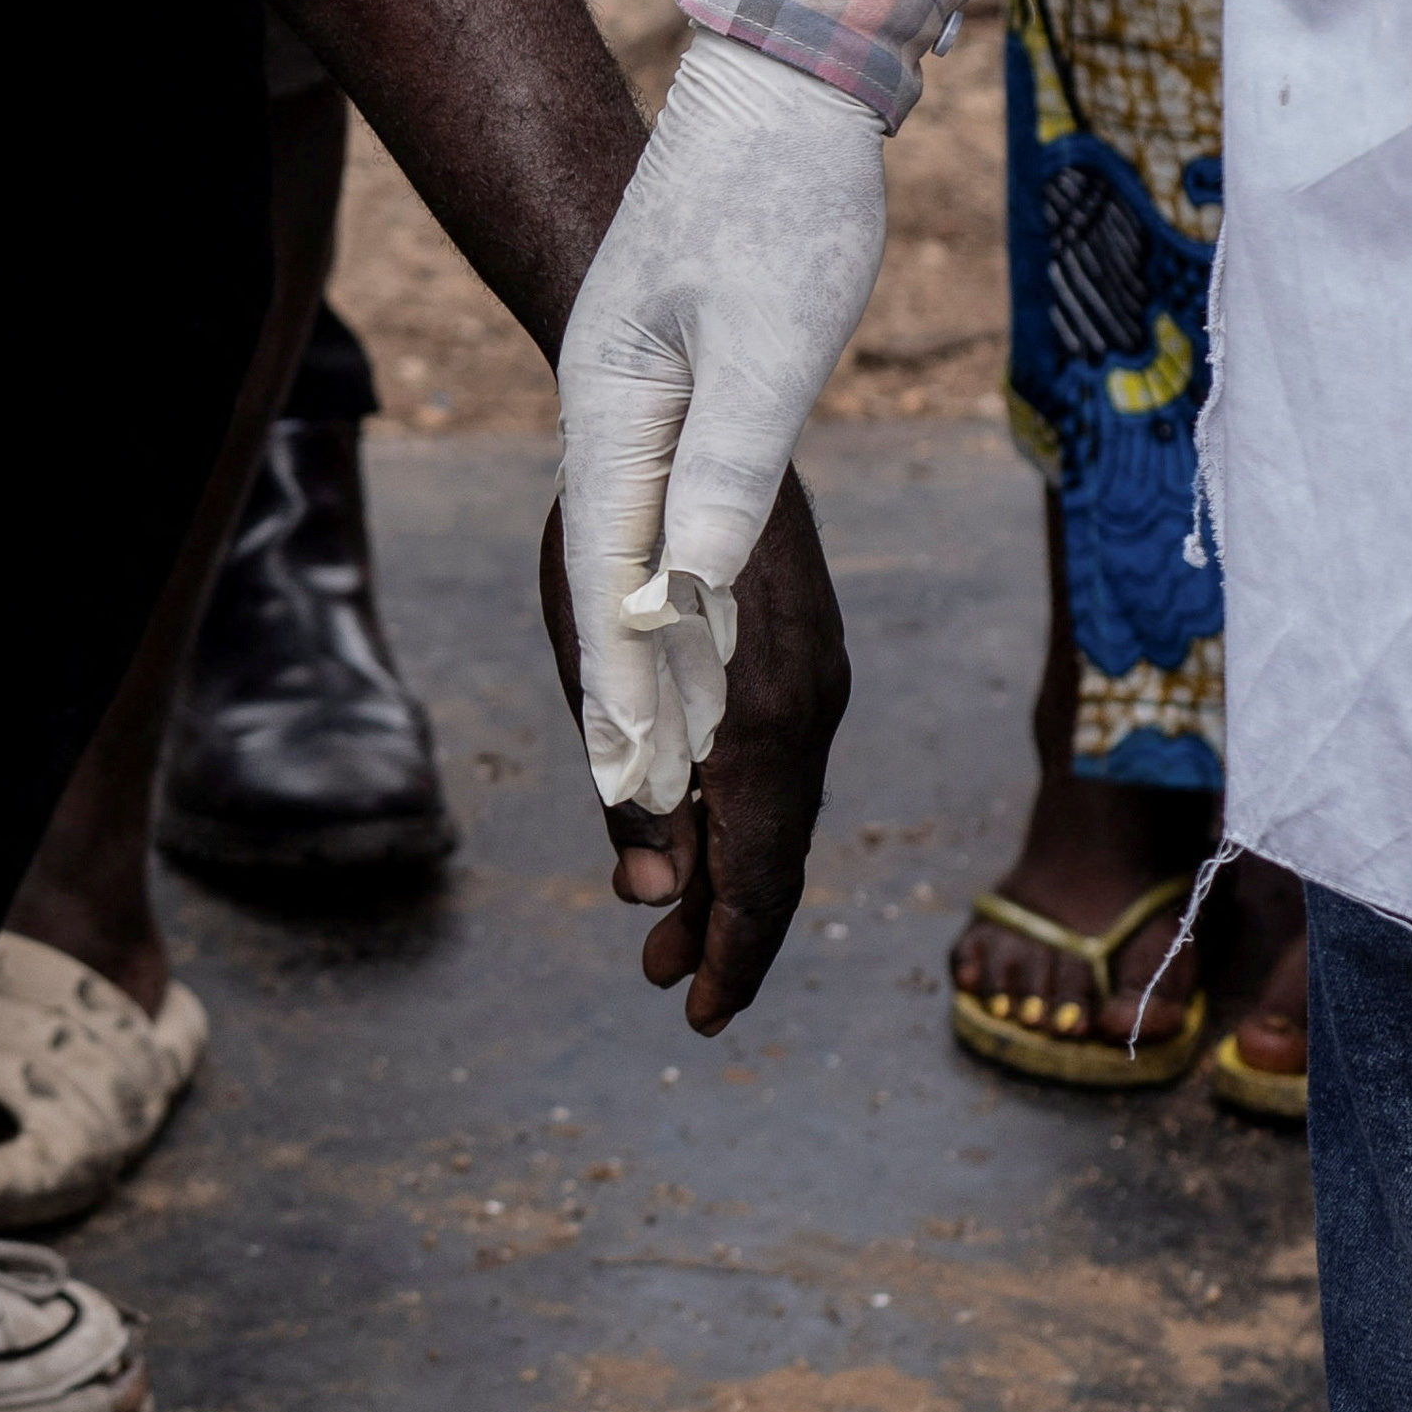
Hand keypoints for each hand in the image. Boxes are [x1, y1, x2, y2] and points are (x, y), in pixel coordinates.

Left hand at [540, 473, 845, 1032]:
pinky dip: (742, 814)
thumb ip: (626, 781)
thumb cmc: (613, 526)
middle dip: (723, 931)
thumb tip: (646, 893)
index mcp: (765, 719)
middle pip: (778, 855)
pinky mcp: (806, 650)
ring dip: (726, 876)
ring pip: (781, 810)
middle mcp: (811, 704)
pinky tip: (698, 831)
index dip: (730, 954)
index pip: (760, 875)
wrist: (683, 395)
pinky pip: (782, 761)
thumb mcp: (593, 666)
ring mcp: (818, 675)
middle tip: (667, 989)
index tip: (699, 1017)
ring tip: (665, 932)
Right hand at [553, 34, 881, 808]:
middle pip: (611, 585)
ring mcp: (638, 402)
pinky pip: (667, 522)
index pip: (608, 575)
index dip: (622, 686)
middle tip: (644, 822)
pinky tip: (698, 644)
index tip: (632, 786)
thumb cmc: (782, 200)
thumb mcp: (768, 341)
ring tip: (668, 775)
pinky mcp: (678, 388)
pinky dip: (678, 599)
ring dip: (654, 665)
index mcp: (609, 409)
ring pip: (637, 560)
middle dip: (630, 704)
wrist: (788, 79)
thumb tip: (691, 598)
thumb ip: (726, 470)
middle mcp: (607, 416)